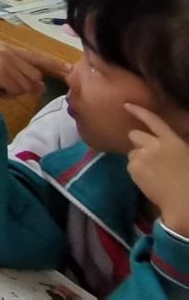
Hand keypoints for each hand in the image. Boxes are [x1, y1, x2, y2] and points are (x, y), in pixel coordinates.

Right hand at [0, 42, 70, 97]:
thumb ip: (17, 74)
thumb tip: (39, 87)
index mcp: (7, 47)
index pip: (36, 56)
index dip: (53, 64)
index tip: (69, 69)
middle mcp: (8, 51)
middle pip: (34, 75)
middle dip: (25, 87)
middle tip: (7, 89)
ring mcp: (4, 59)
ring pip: (27, 84)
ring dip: (15, 92)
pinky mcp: (1, 70)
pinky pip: (17, 89)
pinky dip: (8, 95)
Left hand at [125, 103, 188, 236]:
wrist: (185, 204)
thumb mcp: (187, 156)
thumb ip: (175, 148)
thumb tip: (167, 146)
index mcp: (173, 141)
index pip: (154, 120)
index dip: (139, 111)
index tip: (126, 105)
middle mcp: (155, 145)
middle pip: (135, 135)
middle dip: (137, 142)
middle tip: (147, 156)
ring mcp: (142, 156)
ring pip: (132, 153)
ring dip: (138, 159)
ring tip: (153, 174)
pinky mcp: (134, 168)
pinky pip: (130, 166)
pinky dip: (137, 172)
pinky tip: (149, 183)